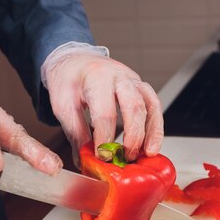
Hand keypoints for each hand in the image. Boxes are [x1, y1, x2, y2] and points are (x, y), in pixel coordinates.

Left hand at [43, 47, 163, 163]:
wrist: (75, 60)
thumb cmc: (68, 79)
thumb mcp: (63, 105)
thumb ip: (76, 133)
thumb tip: (85, 160)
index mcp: (96, 78)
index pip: (105, 112)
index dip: (105, 137)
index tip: (102, 157)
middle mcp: (118, 76)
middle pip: (133, 106)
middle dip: (133, 135)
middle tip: (127, 157)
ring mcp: (133, 79)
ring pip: (150, 104)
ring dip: (151, 132)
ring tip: (147, 153)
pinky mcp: (140, 86)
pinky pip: (155, 105)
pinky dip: (156, 126)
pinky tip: (152, 144)